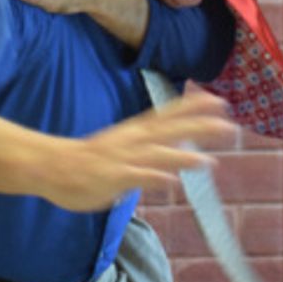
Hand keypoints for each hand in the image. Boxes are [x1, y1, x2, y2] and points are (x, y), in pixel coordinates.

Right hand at [38, 91, 234, 211]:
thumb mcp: (123, 148)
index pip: (169, 115)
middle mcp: (134, 140)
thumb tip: (172, 157)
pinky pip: (136, 177)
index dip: (193, 107)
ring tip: (210, 161)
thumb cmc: (87, 161)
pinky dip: (154, 177)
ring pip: (157, 154)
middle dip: (200, 127)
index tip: (218, 100)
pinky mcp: (113, 177)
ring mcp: (124, 159)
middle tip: (230, 124)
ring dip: (184, 157)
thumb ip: (149, 151)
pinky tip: (173, 182)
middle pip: (171, 130)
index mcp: (136, 131)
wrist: (52, 166)